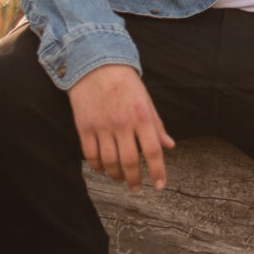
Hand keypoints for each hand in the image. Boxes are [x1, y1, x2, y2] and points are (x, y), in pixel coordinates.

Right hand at [68, 64, 174, 191]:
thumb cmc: (125, 83)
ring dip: (116, 175)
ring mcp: (102, 126)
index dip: (158, 171)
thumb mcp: (146, 100)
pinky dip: (97, 166)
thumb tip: (169, 145)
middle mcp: (123, 123)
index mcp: (142, 116)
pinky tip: (103, 169)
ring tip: (121, 179)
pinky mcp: (85, 127)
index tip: (160, 185)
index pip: (153, 151)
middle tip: (136, 188)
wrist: (95, 64)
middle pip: (130, 161)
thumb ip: (157, 125)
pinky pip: (91, 155)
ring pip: (110, 162)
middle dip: (135, 179)